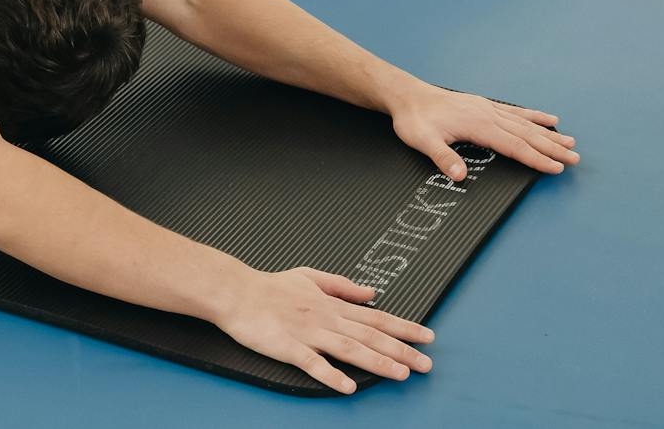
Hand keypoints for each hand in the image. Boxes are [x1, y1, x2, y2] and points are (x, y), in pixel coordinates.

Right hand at [212, 266, 435, 393]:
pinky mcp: (288, 346)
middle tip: (427, 364)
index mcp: (332, 304)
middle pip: (370, 336)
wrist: (236, 291)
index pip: (376, 318)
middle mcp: (325, 318)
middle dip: (402, 350)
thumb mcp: (310, 276)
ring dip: (377, 362)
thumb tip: (371, 293)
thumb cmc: (270, 286)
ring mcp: (308, 332)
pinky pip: (313, 363)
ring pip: (349, 348)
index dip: (404, 327)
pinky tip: (348, 387)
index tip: (428, 336)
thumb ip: (342, 285)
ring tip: (401, 374)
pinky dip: (331, 374)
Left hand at [387, 81, 578, 179]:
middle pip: (527, 135)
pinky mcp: (485, 105)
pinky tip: (548, 118)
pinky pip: (515, 112)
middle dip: (552, 148)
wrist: (407, 96)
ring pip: (525, 123)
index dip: (536, 159)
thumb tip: (460, 177)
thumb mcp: (423, 141)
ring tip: (570, 141)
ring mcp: (488, 108)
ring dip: (548, 134)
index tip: (556, 168)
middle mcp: (488, 115)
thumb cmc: (414, 120)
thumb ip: (442, 158)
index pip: (514, 146)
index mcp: (478, 125)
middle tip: (575, 159)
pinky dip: (534, 116)